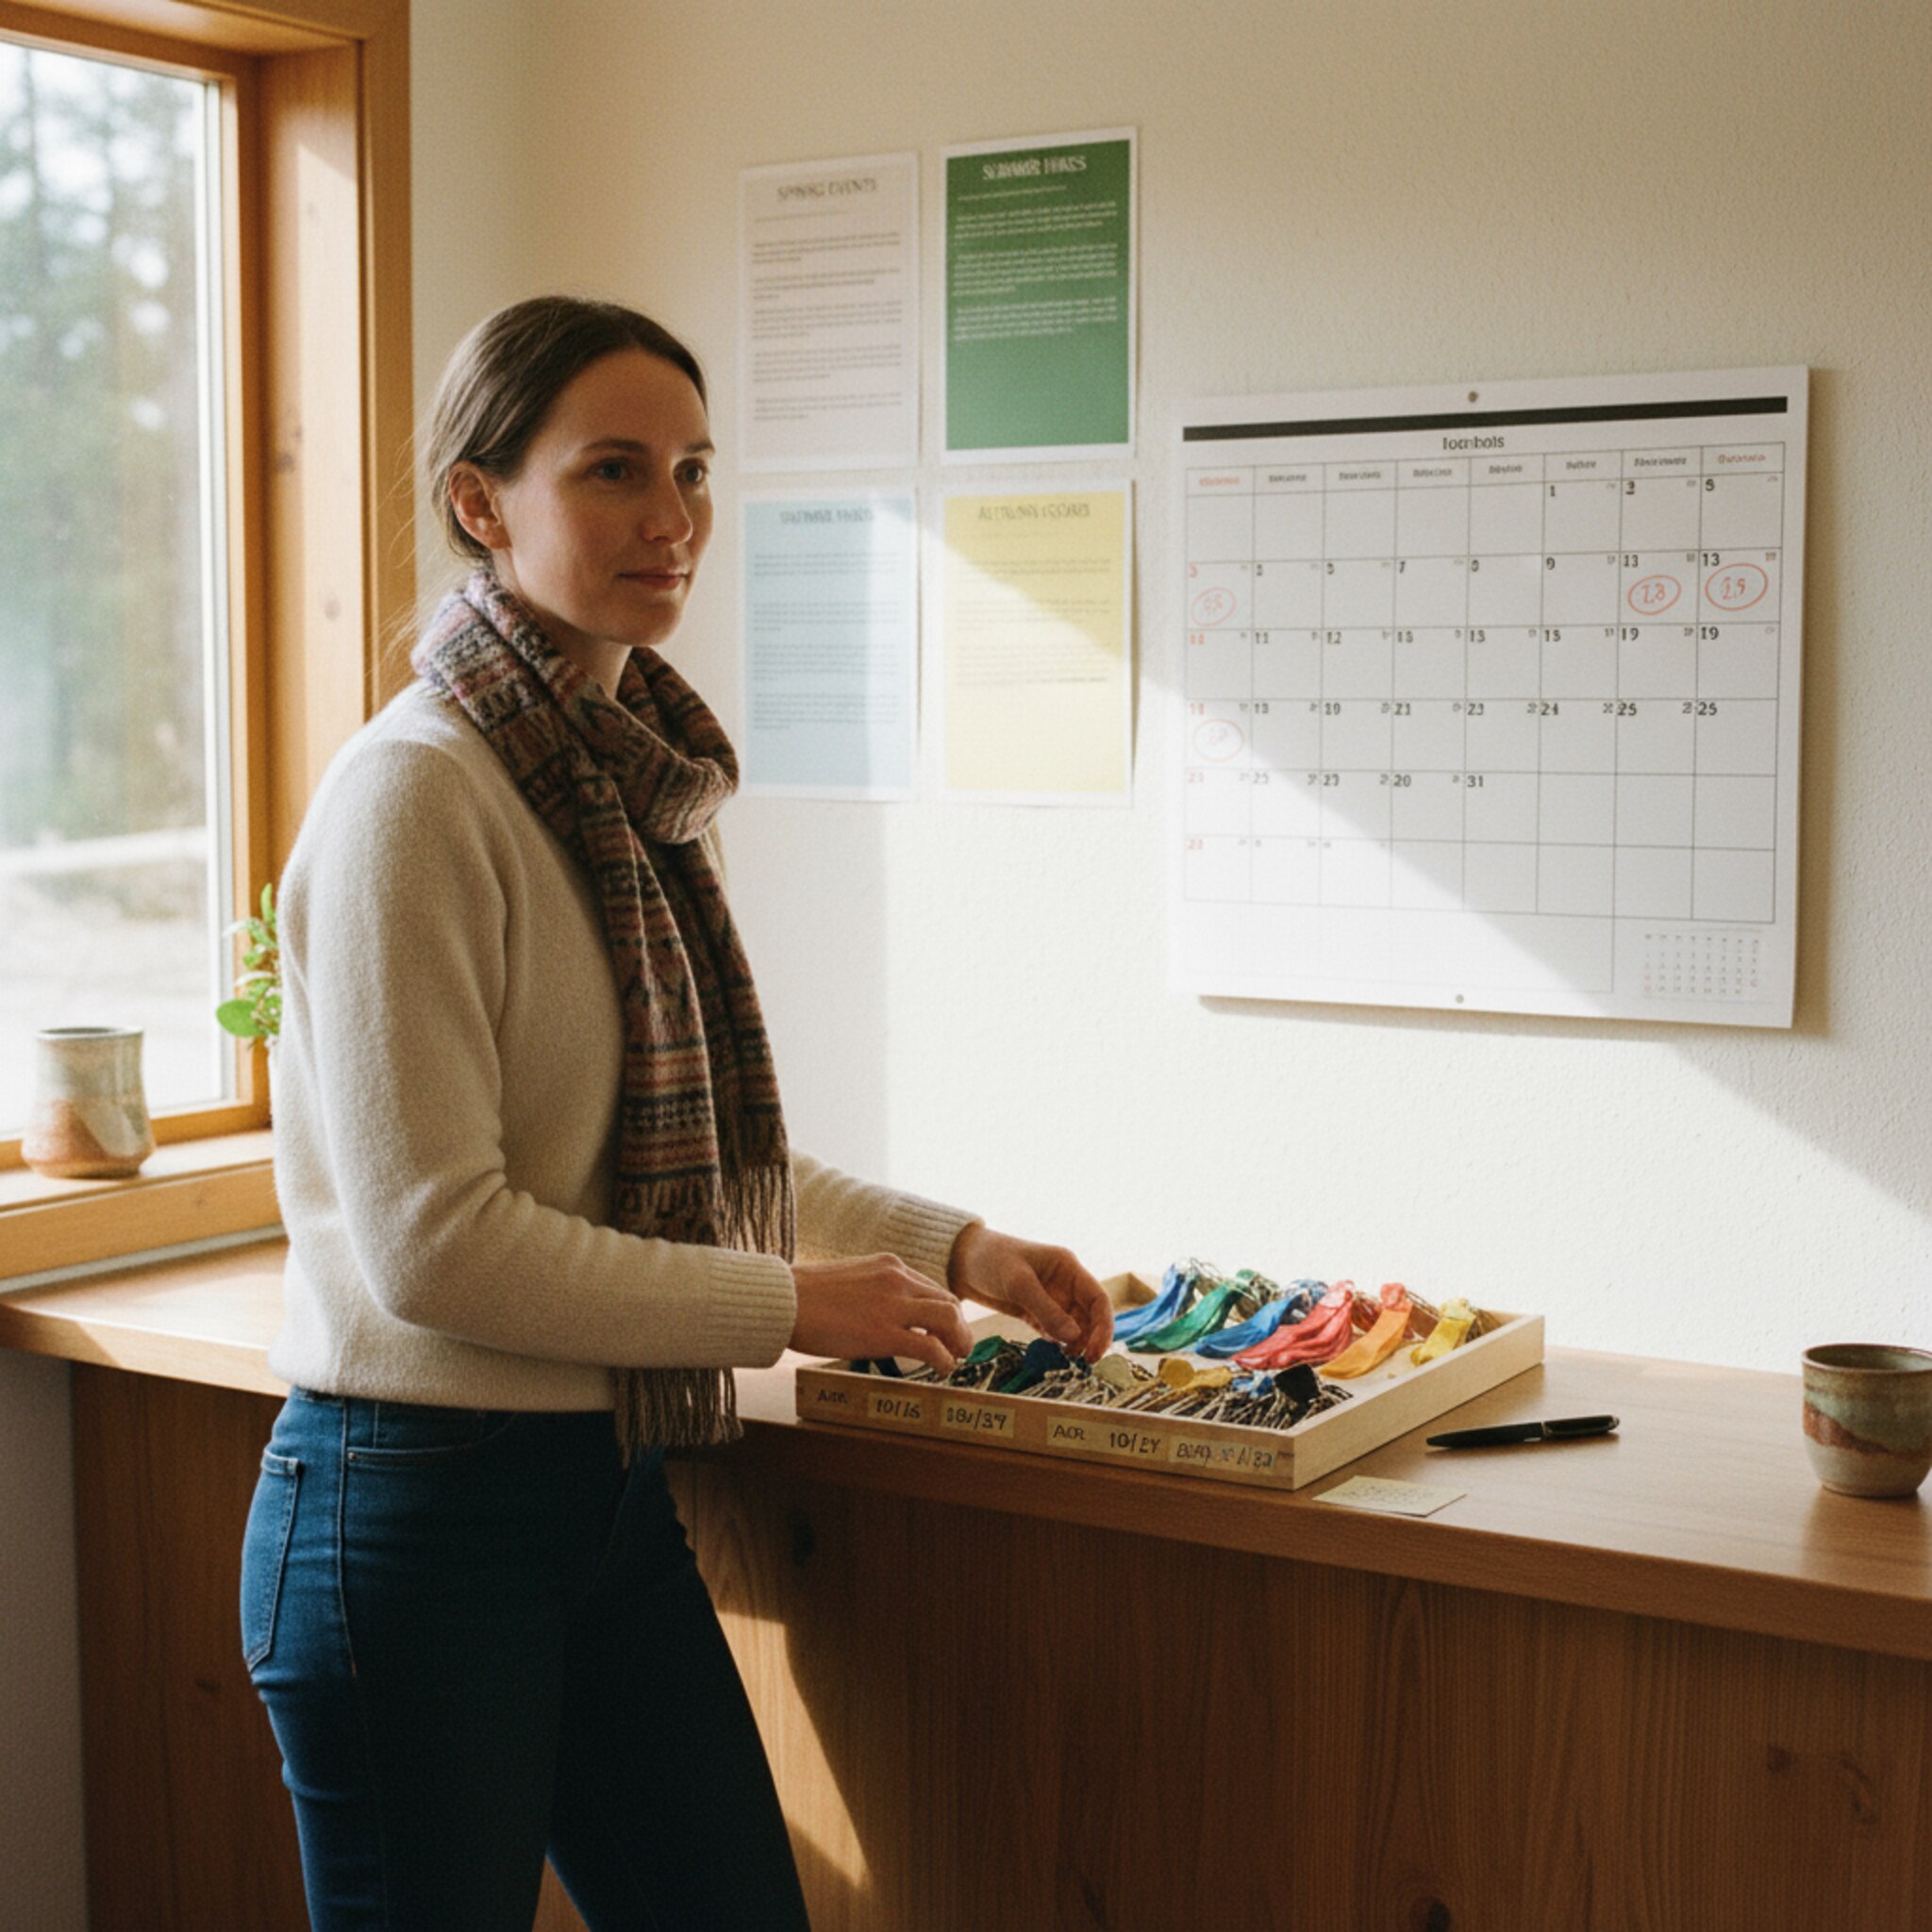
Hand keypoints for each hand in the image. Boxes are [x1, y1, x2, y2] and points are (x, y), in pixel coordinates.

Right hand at [789, 1253, 974, 1375]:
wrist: (783, 1299)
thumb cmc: (806, 1295)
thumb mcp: (850, 1279)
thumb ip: (874, 1290)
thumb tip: (883, 1312)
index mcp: (889, 1266)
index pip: (932, 1288)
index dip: (944, 1312)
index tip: (944, 1330)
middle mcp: (897, 1279)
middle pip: (949, 1301)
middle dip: (959, 1327)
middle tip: (959, 1347)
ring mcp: (892, 1304)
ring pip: (949, 1318)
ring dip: (959, 1341)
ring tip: (956, 1358)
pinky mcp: (883, 1332)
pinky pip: (930, 1346)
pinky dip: (944, 1360)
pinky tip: (942, 1370)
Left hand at [946, 1225, 1112, 1361]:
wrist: (960, 1260)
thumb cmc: (990, 1260)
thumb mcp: (1019, 1283)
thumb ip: (1046, 1310)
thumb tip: (1074, 1338)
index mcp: (1068, 1267)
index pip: (1098, 1298)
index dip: (1104, 1326)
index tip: (1097, 1350)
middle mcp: (1064, 1283)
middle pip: (1090, 1316)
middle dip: (1091, 1339)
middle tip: (1084, 1363)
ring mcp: (1051, 1298)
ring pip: (1074, 1326)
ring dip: (1075, 1343)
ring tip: (1067, 1360)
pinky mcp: (1035, 1311)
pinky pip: (1055, 1330)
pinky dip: (1057, 1342)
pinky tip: (1052, 1352)